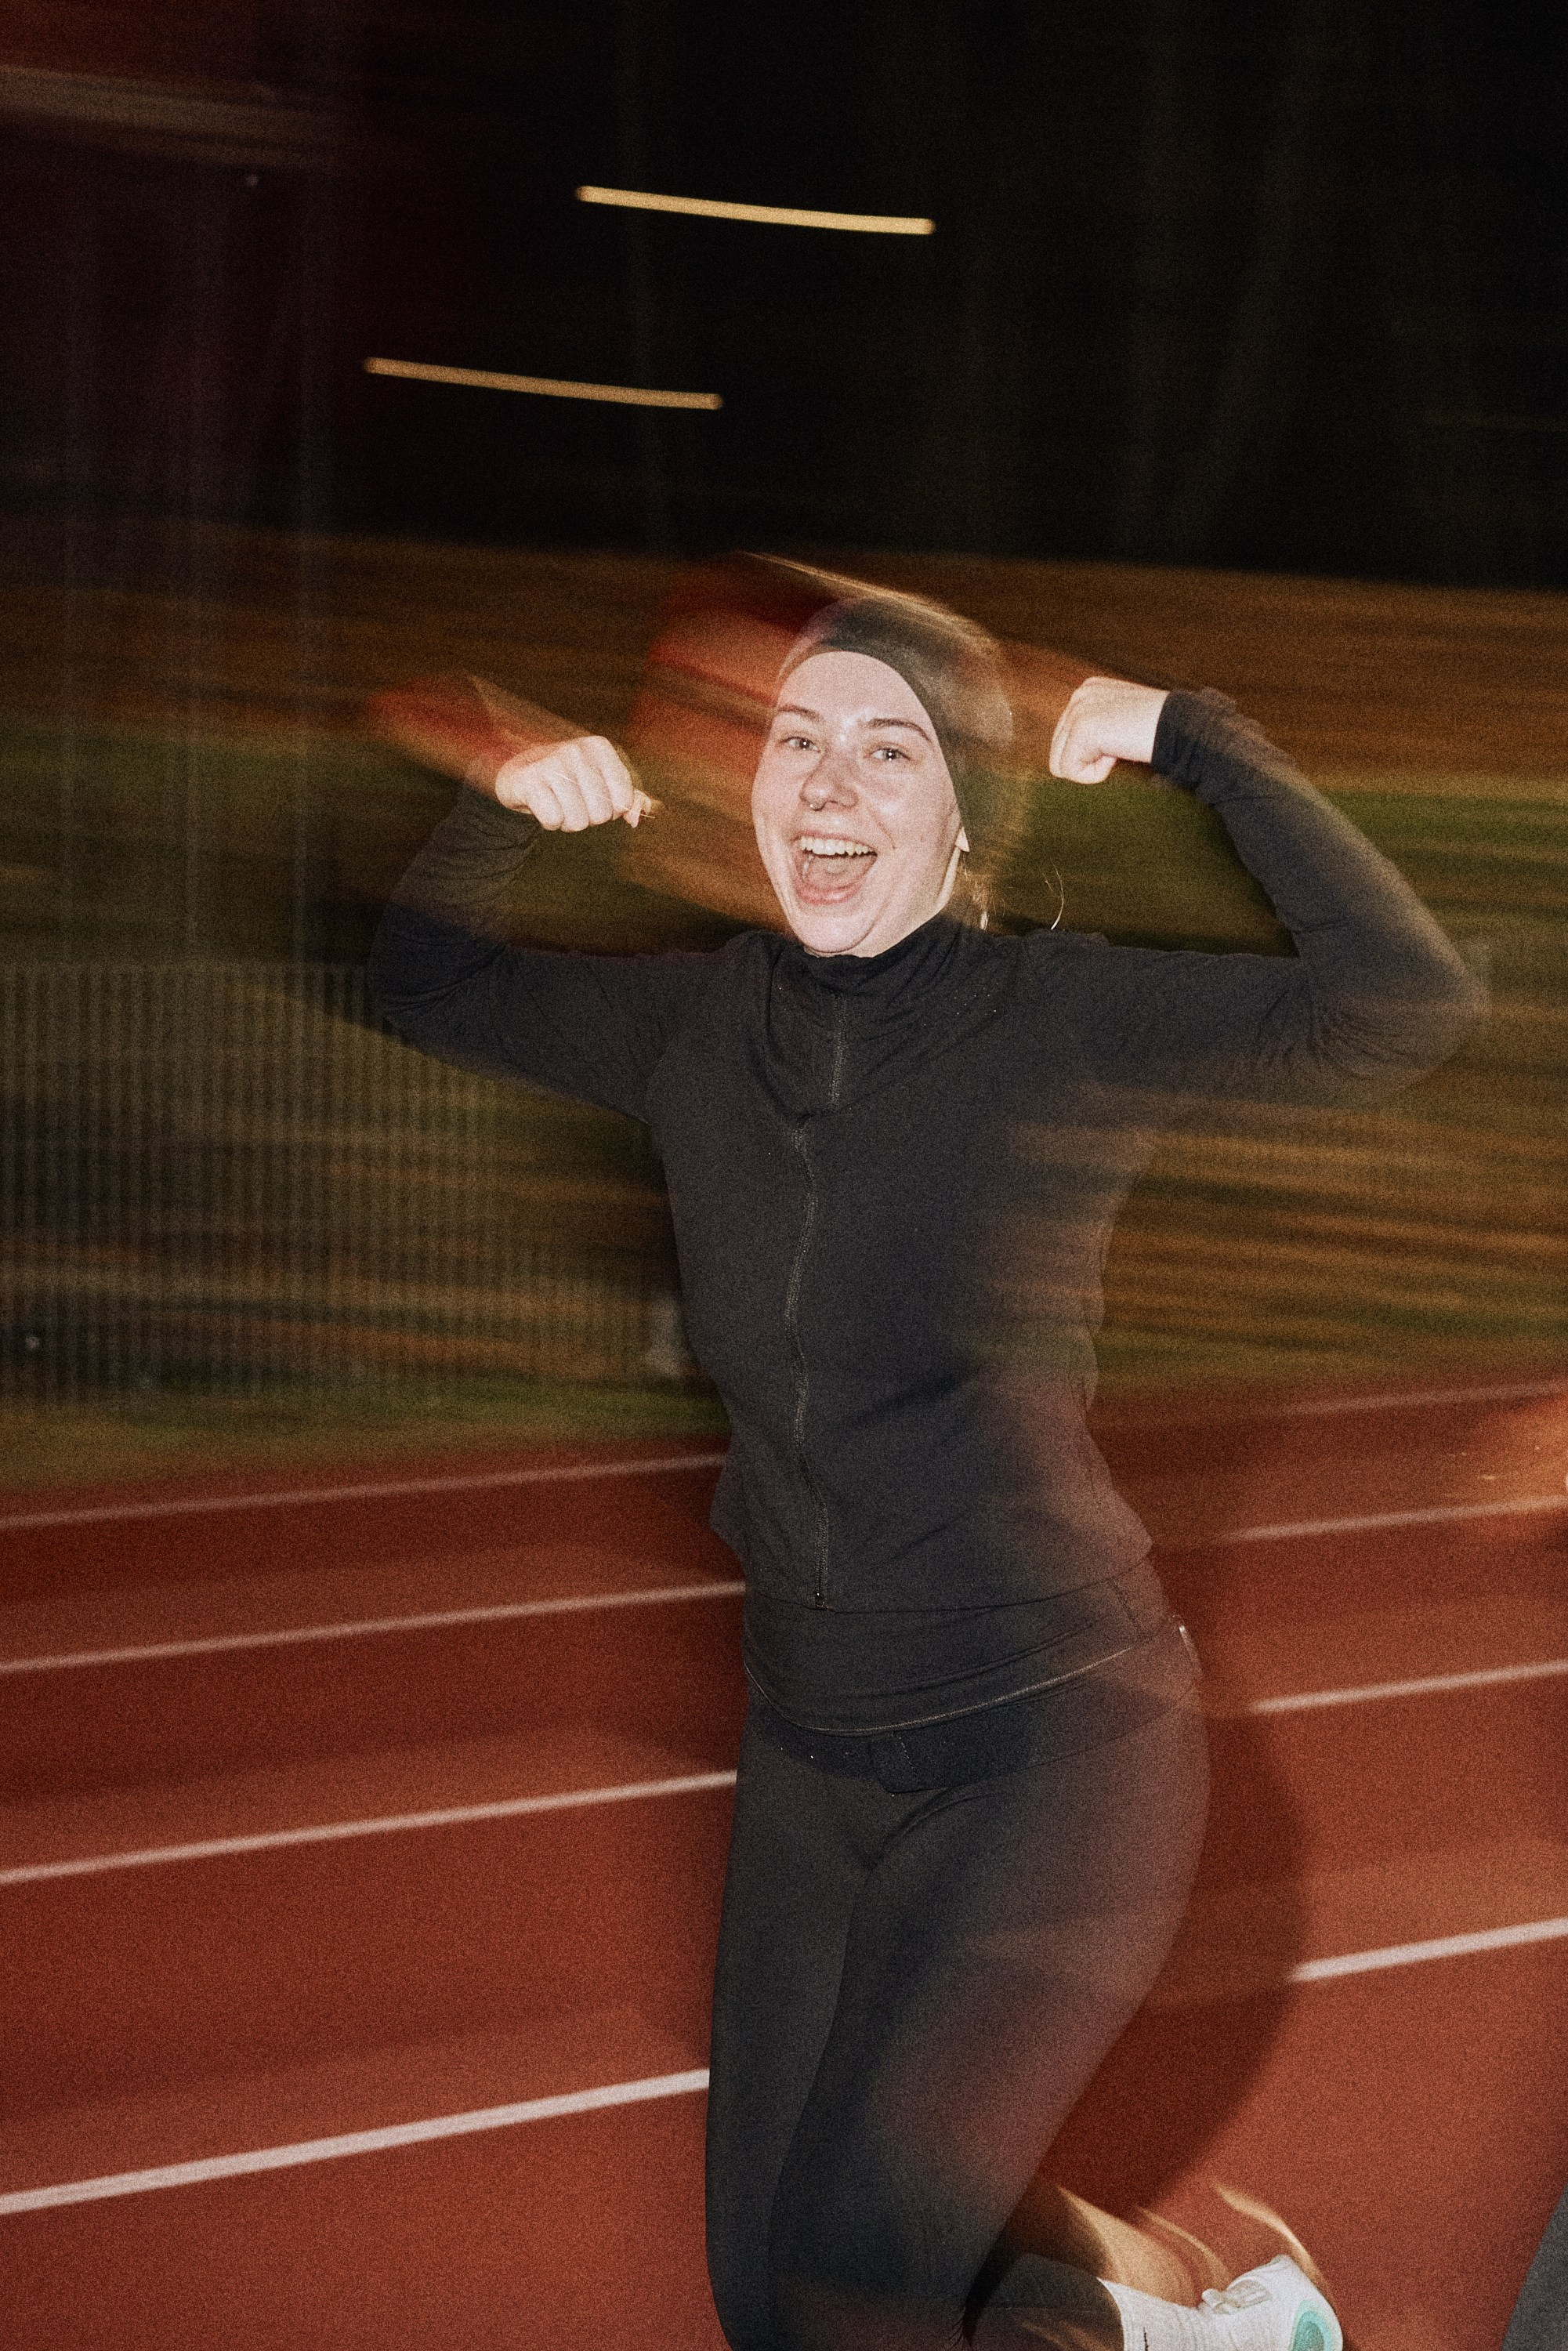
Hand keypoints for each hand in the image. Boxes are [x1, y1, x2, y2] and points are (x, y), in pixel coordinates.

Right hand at [494, 735, 653, 828]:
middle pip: (600, 815)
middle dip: (587, 817)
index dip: (611, 810)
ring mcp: (552, 764)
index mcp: (600, 748)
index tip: (595, 797)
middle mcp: (577, 751)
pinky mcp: (529, 781)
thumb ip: (629, 799)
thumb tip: (636, 819)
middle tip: (572, 800)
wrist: (519, 771)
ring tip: (557, 802)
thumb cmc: (569, 779)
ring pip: (577, 822)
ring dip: (567, 821)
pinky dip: (549, 822)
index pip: (623, 800)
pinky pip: (553, 821)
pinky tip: (542, 805)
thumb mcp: (602, 782)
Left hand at [1049, 678, 1168, 783]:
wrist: (1180, 727)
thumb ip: (1097, 730)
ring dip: (1093, 768)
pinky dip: (1096, 774)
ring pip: (1061, 765)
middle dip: (1090, 761)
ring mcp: (1078, 709)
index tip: (1123, 740)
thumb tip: (1073, 758)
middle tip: (1122, 746)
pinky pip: (1071, 772)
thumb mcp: (1121, 723)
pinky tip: (1117, 754)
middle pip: (1058, 753)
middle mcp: (1079, 695)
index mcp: (1087, 691)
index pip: (1064, 740)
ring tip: (1119, 749)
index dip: (1094, 753)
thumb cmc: (1158, 731)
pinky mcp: (1082, 728)